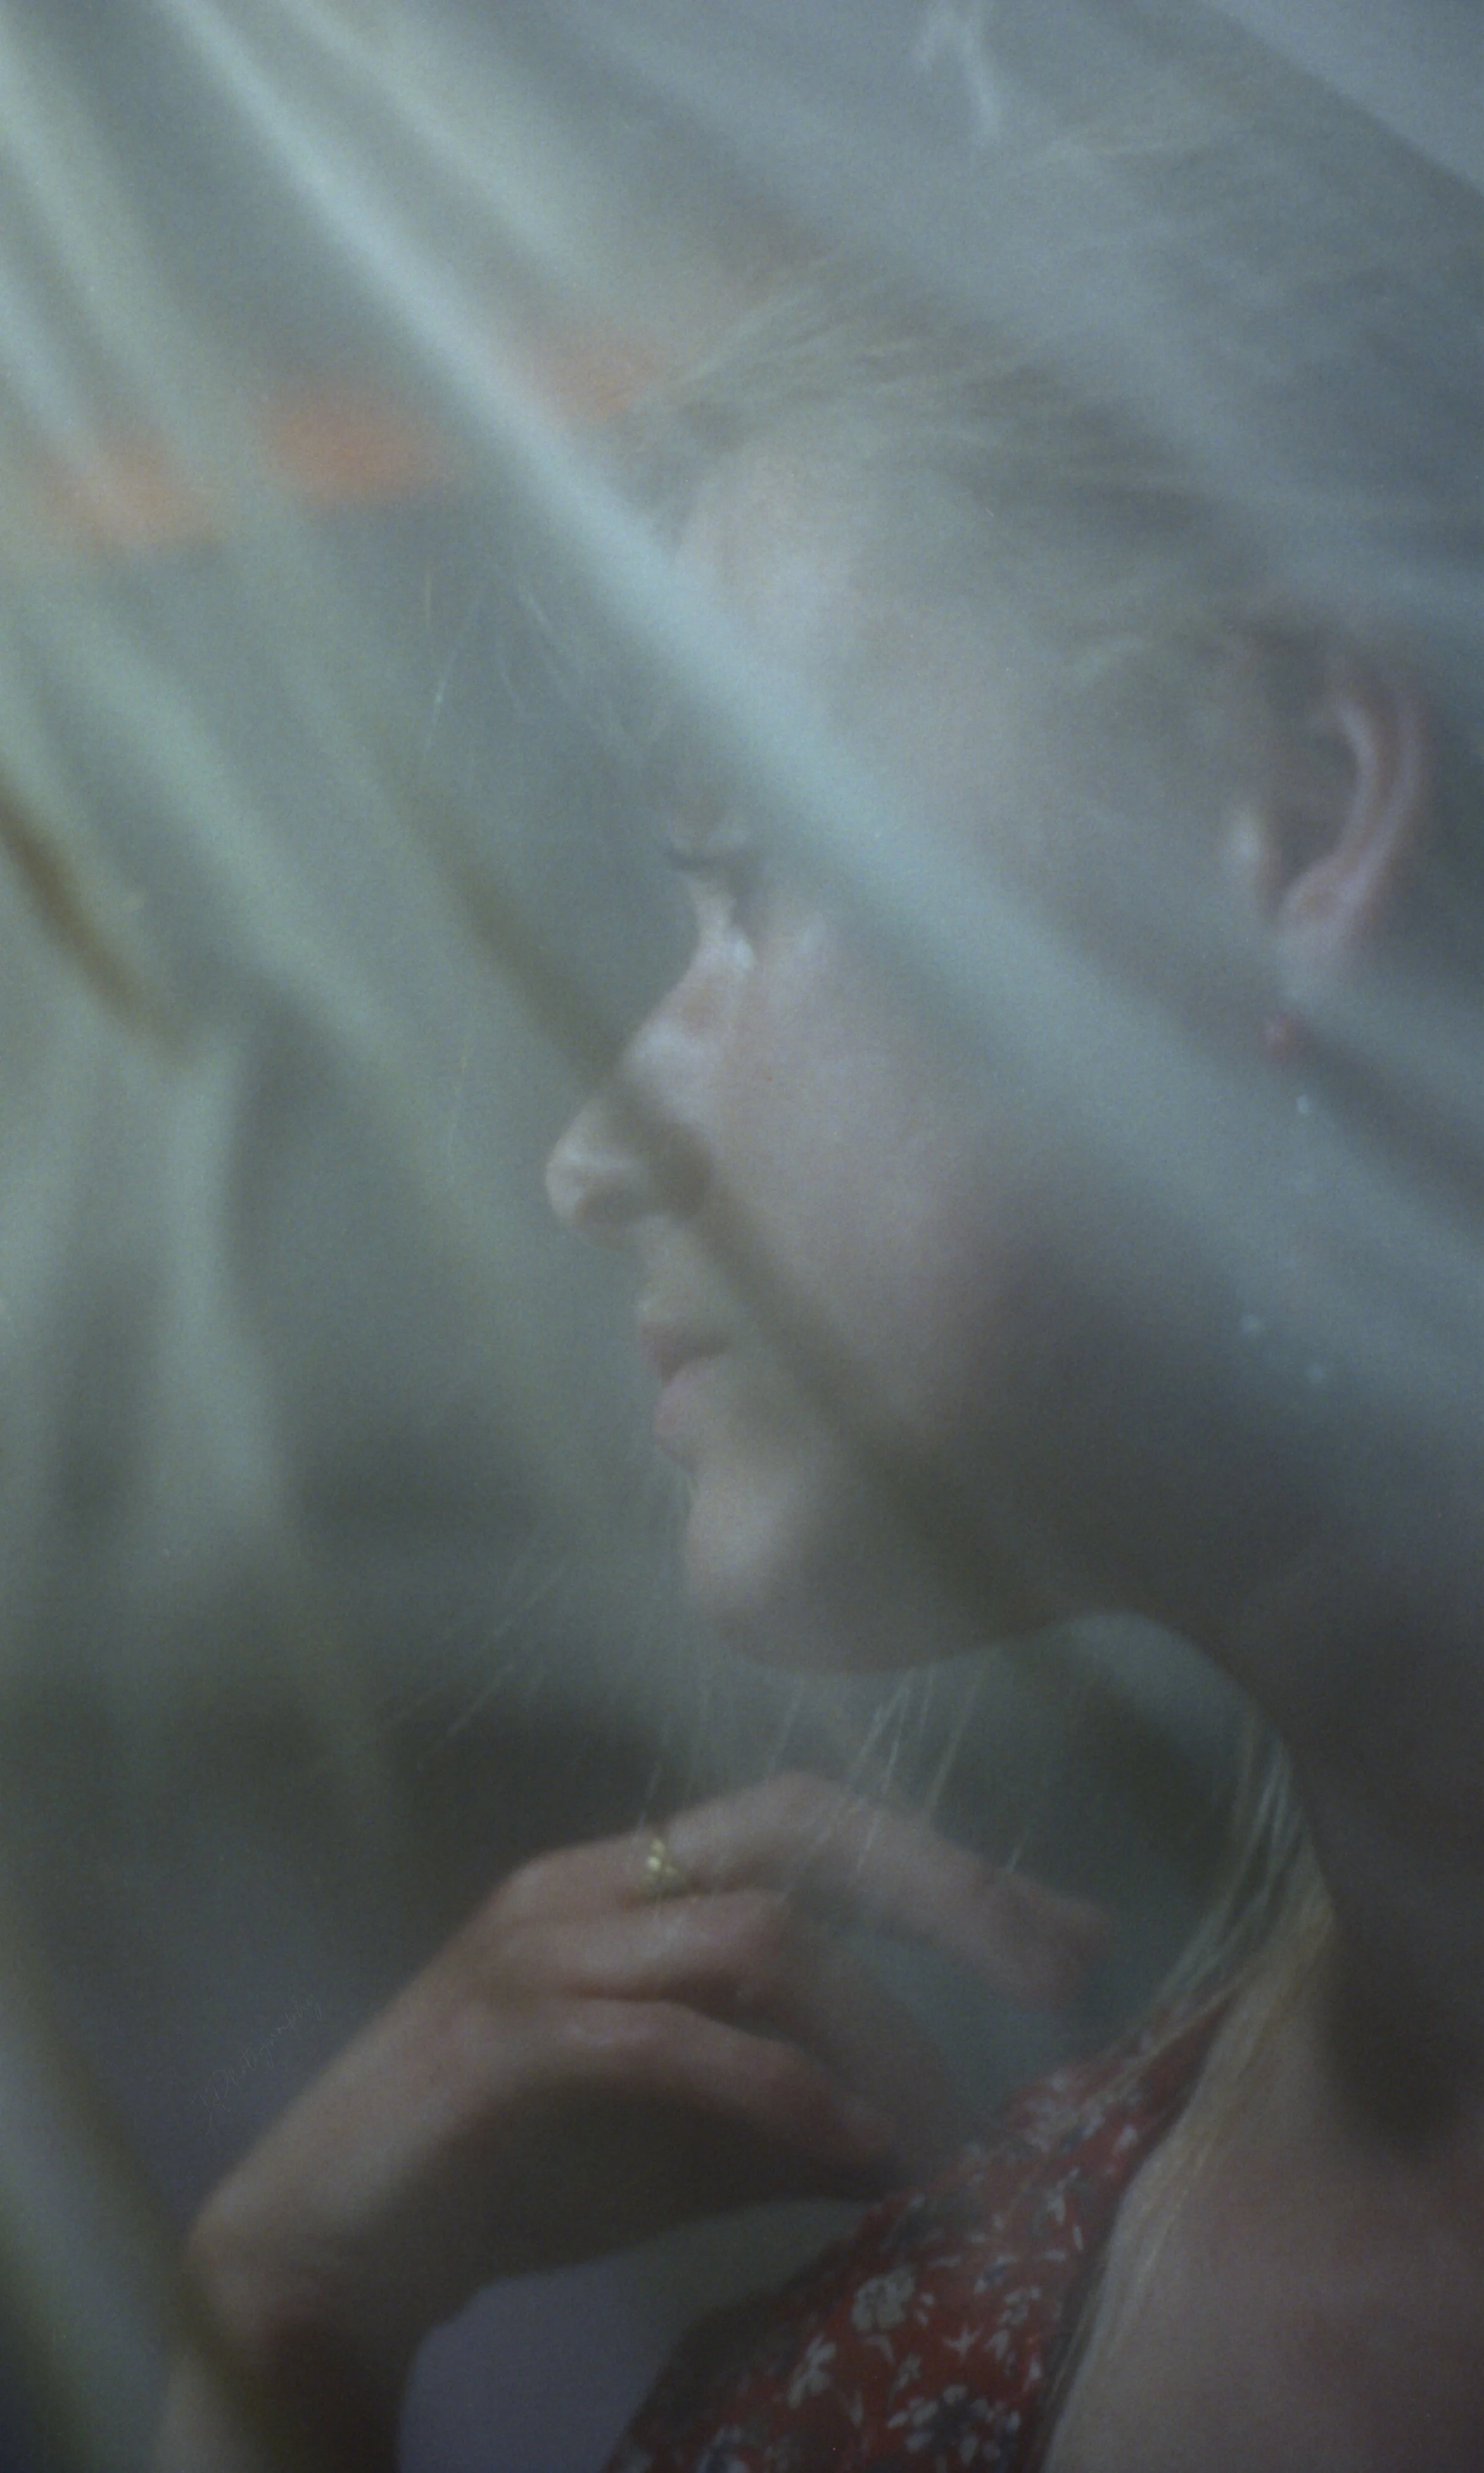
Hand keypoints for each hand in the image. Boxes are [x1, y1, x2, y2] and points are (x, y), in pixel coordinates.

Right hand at [181, 1773, 1105, 2468]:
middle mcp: (587, 1883)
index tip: (1067, 1935)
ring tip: (941, 2126)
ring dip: (875, 2031)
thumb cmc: (509, 2179)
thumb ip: (797, 2121)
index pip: (809, 1823)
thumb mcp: (683, 2144)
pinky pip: (678, 2041)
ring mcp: (542, 1952)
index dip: (943, 1865)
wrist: (328, 2250)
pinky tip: (856, 2152)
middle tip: (1058, 1967)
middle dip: (945, 1889)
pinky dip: (785, 2093)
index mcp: (628, 1879)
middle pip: (797, 1832)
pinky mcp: (508, 2044)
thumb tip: (934, 2138)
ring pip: (756, 1937)